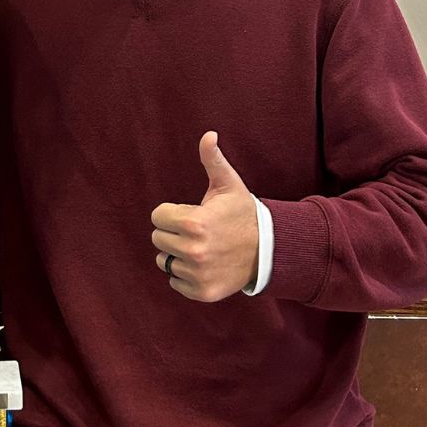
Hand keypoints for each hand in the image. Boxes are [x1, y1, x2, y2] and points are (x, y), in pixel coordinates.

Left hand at [150, 131, 259, 301]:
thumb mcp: (228, 184)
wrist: (270, 249)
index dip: (172, 212)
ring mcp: (197, 274)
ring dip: (178, 255)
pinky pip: (175, 282)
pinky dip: (186, 275)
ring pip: (165, 262)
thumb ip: (213, 159)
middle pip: (158, 239)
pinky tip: (205, 264)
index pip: (157, 217)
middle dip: (173, 232)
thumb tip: (208, 134)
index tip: (191, 213)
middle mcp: (193, 251)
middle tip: (197, 230)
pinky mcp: (202, 292)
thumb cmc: (242, 212)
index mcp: (193, 223)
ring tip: (201, 247)